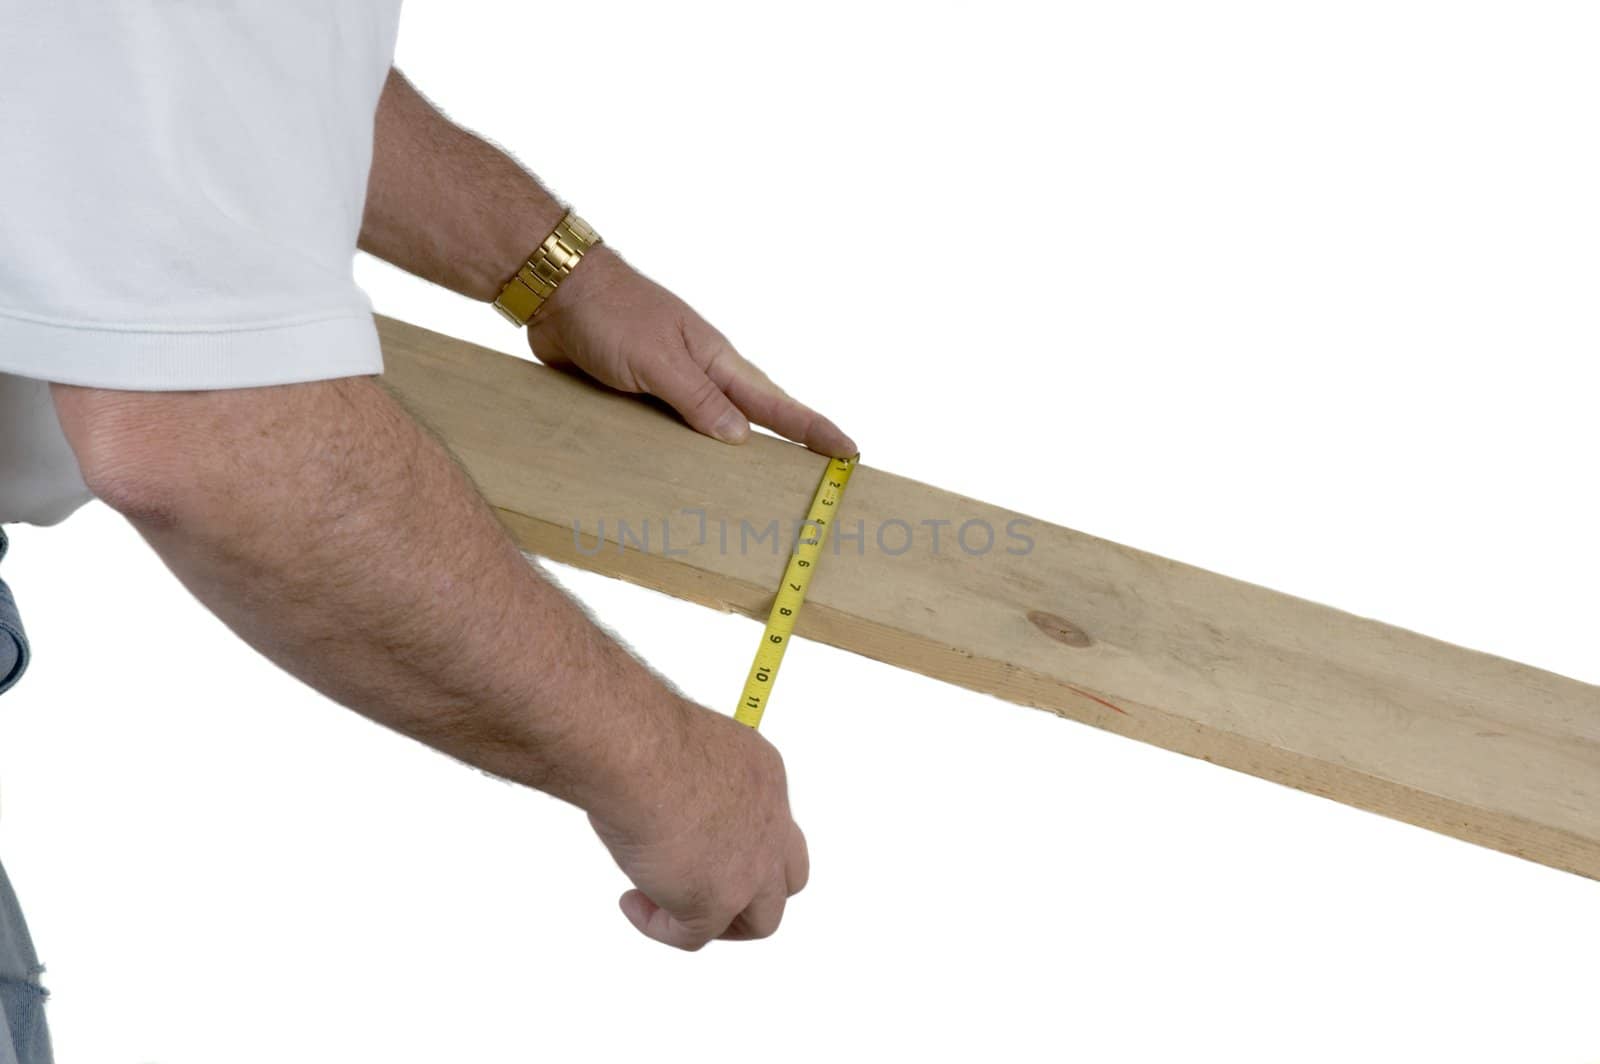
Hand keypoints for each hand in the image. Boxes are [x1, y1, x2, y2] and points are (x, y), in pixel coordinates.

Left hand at [527, 246, 855, 457]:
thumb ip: (697, 398)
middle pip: (755, 419)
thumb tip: (742, 437)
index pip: (776, 403)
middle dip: (789, 447)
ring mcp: (672, 387)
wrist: (557, 293)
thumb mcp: (658, 360)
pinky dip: (682, 455)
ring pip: (711, 432)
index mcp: (716, 361)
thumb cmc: (612, 313)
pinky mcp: (640, 397)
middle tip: (822, 477)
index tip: (849, 451)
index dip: (813, 429)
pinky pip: (669, 434)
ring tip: (760, 494)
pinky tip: (684, 478)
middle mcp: (701, 376)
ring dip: (732, 460)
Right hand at [587, 700, 809, 949]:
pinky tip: (631, 903)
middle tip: (701, 886)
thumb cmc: (643, 734)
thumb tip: (663, 805)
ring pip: (760, 920)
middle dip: (750, 892)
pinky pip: (692, 936)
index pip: (769, 823)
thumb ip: (688, 784)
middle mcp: (770, 823)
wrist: (636, 749)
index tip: (694, 838)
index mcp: (764, 778)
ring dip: (720, 923)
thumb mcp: (684, 751)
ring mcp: (750, 869)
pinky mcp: (716, 902)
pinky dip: (659, 926)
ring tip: (669, 906)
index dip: (738, 840)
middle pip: (786, 877)